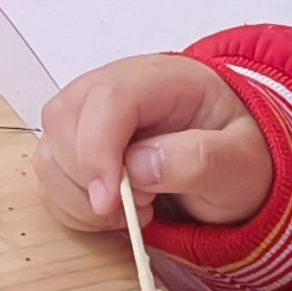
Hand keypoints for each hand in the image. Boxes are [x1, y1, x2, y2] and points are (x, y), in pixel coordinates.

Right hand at [35, 55, 268, 233]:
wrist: (232, 164)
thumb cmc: (237, 154)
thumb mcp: (241, 161)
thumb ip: (199, 159)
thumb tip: (138, 166)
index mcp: (162, 78)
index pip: (108, 98)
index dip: (97, 150)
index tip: (109, 201)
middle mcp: (115, 88)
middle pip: (64, 120)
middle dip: (89, 178)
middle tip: (139, 206)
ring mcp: (89, 117)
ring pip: (50, 153)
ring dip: (81, 198)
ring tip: (134, 209)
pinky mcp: (75, 147)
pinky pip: (50, 180)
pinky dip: (74, 207)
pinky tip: (114, 212)